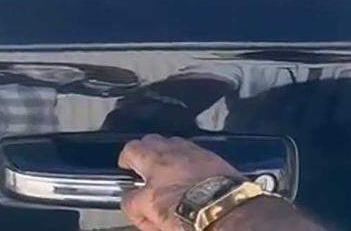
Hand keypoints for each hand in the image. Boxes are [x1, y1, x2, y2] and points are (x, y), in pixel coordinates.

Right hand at [118, 135, 240, 230]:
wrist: (225, 209)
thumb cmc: (187, 210)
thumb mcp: (151, 211)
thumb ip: (134, 204)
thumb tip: (131, 202)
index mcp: (153, 161)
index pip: (129, 152)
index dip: (125, 160)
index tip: (126, 167)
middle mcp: (172, 151)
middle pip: (151, 140)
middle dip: (144, 151)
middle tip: (144, 167)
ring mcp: (193, 152)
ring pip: (173, 143)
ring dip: (166, 152)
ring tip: (167, 169)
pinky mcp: (212, 158)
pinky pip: (194, 151)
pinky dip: (187, 159)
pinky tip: (190, 173)